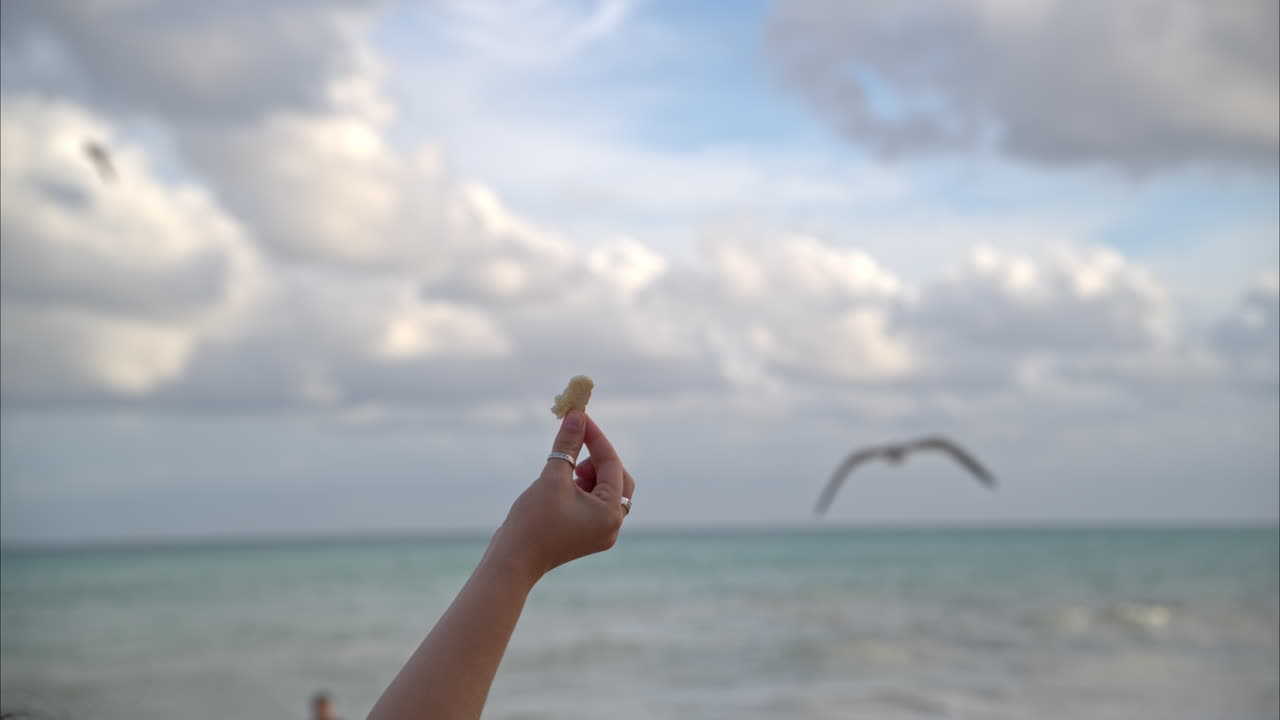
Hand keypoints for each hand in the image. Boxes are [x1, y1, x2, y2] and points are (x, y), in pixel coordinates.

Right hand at [488, 411, 635, 581]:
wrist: (512, 561)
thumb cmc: (533, 520)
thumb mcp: (553, 477)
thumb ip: (568, 446)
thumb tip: (576, 416)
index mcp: (611, 512)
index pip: (612, 464)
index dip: (595, 437)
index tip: (580, 417)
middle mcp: (612, 525)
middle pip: (617, 478)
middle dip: (597, 458)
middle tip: (576, 444)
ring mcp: (600, 532)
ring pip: (606, 491)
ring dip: (589, 473)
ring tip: (564, 472)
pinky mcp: (586, 534)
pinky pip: (594, 503)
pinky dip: (582, 488)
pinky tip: (561, 485)